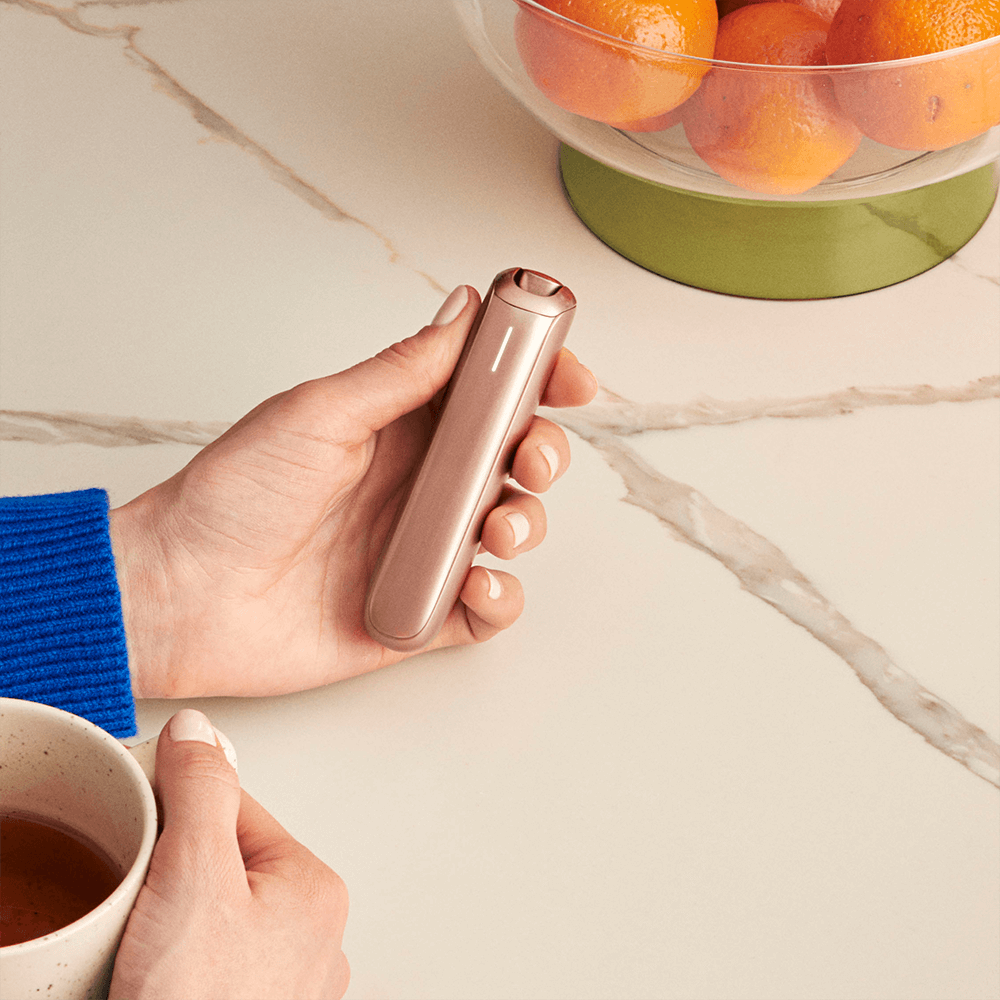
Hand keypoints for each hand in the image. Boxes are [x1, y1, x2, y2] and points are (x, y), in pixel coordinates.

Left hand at [110, 284, 596, 697]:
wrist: (181, 594)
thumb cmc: (231, 497)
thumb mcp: (320, 414)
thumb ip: (402, 370)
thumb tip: (465, 309)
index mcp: (400, 427)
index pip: (489, 395)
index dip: (539, 382)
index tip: (570, 378)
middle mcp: (418, 486)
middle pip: (513, 462)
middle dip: (543, 455)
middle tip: (528, 459)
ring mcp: (420, 550)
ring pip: (510, 530)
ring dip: (525, 525)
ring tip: (492, 528)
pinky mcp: (417, 612)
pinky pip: (484, 608)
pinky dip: (499, 597)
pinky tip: (475, 582)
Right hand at [110, 710, 348, 999]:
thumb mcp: (194, 878)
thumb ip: (201, 792)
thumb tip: (198, 730)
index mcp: (313, 888)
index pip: (237, 810)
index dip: (179, 806)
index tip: (140, 813)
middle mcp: (314, 936)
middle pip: (226, 863)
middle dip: (174, 870)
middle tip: (136, 899)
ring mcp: (285, 983)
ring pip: (217, 914)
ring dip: (173, 917)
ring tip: (141, 945)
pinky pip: (212, 961)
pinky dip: (179, 959)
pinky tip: (153, 976)